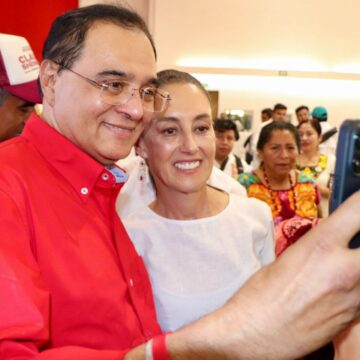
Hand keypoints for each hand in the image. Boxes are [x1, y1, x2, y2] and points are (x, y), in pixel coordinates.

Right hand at [165, 190, 359, 358]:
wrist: (253, 340)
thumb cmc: (257, 298)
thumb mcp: (274, 263)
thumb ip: (307, 245)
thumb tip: (315, 234)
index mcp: (318, 248)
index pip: (358, 211)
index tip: (358, 199)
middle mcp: (343, 270)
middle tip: (353, 233)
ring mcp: (353, 295)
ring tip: (345, 256)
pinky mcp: (354, 315)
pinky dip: (358, 282)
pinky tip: (343, 281)